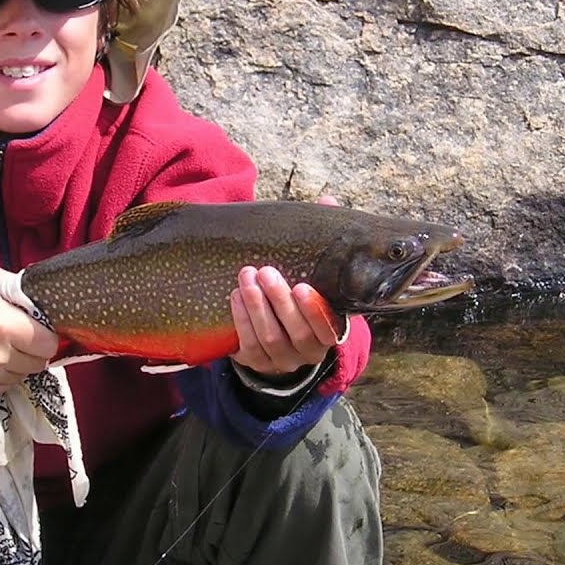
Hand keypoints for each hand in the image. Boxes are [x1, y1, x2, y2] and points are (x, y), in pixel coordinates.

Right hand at [0, 265, 57, 418]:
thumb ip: (17, 287)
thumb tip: (42, 298)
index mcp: (3, 324)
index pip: (49, 343)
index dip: (46, 335)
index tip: (37, 328)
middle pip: (40, 362)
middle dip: (34, 349)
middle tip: (18, 336)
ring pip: (25, 375)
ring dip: (20, 363)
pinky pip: (7, 385)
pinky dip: (3, 374)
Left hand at [228, 195, 346, 376]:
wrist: (277, 338)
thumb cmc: (298, 296)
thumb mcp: (314, 276)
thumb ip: (321, 243)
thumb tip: (328, 202)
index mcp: (330, 332)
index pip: (329, 329)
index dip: (315, 310)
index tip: (302, 286)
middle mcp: (309, 352)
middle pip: (299, 334)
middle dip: (279, 301)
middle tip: (265, 271)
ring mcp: (282, 361)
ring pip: (270, 340)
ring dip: (256, 307)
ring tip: (246, 276)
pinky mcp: (256, 363)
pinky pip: (248, 346)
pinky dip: (241, 320)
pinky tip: (234, 296)